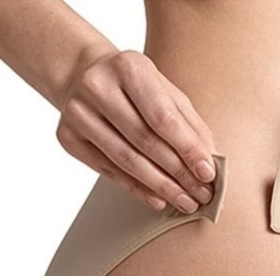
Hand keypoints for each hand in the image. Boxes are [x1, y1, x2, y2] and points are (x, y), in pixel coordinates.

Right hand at [56, 48, 217, 212]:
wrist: (83, 76)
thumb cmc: (135, 87)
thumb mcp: (166, 92)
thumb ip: (189, 124)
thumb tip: (210, 162)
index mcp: (129, 68)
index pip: (163, 118)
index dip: (188, 149)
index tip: (208, 173)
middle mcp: (98, 87)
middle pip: (145, 142)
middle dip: (178, 174)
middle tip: (200, 195)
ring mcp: (78, 113)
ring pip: (126, 160)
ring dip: (160, 187)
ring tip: (185, 202)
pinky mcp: (68, 137)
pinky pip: (108, 170)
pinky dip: (137, 188)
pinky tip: (158, 200)